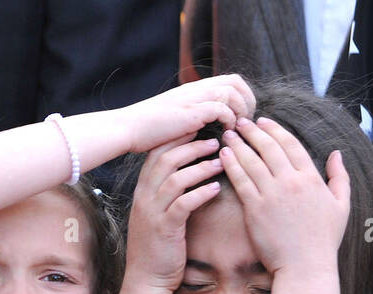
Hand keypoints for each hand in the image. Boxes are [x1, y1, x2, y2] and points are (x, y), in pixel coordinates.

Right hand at [119, 75, 254, 154]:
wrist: (125, 129)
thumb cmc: (143, 129)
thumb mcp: (170, 117)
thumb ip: (187, 115)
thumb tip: (201, 123)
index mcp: (192, 89)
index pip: (228, 80)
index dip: (242, 95)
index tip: (242, 115)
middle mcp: (195, 89)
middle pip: (236, 82)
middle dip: (247, 100)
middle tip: (247, 121)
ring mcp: (193, 98)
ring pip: (232, 92)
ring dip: (240, 110)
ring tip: (238, 129)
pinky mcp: (191, 111)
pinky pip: (222, 108)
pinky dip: (228, 120)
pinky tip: (225, 133)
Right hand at [125, 135, 225, 293]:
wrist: (146, 281)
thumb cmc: (158, 247)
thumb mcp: (158, 214)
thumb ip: (168, 191)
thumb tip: (190, 169)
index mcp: (143, 191)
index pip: (157, 153)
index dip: (179, 137)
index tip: (202, 129)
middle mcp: (144, 198)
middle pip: (165, 159)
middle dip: (193, 145)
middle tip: (218, 140)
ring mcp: (152, 213)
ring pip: (175, 178)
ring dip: (201, 166)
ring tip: (221, 161)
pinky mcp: (164, 229)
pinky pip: (184, 203)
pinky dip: (202, 193)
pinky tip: (217, 189)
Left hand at [219, 116, 349, 273]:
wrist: (305, 265)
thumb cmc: (323, 239)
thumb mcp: (342, 204)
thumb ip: (339, 176)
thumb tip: (336, 154)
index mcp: (311, 178)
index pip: (290, 144)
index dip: (275, 130)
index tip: (263, 121)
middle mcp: (291, 181)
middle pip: (269, 148)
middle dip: (253, 132)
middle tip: (240, 121)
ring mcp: (272, 195)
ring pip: (252, 162)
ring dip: (238, 144)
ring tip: (227, 134)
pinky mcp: (255, 210)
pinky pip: (241, 182)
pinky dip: (231, 166)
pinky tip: (224, 155)